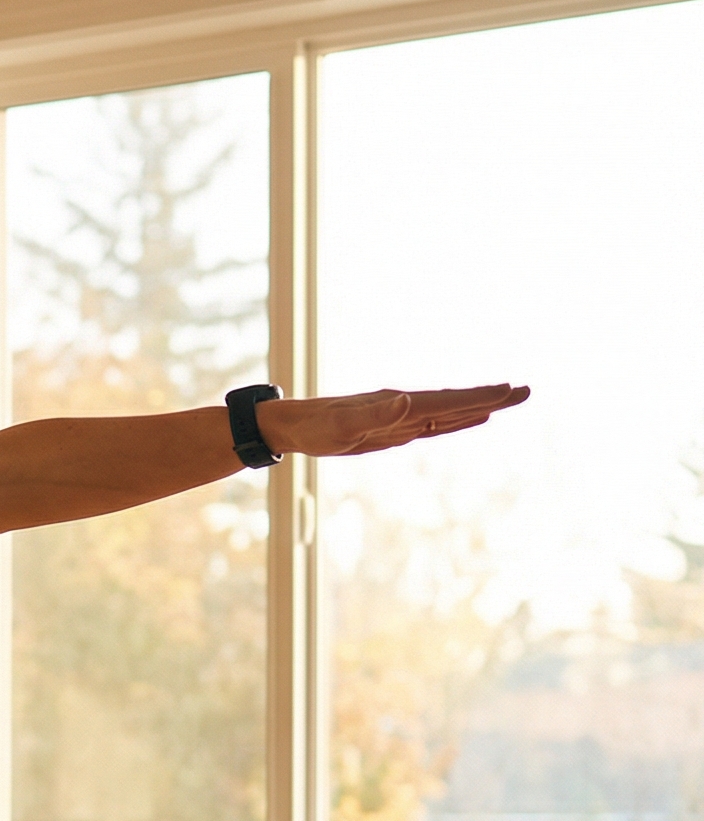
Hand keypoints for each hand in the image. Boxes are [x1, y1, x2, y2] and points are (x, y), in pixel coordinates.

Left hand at [260, 384, 528, 457]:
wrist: (294, 425)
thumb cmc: (316, 426)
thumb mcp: (344, 425)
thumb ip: (377, 414)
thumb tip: (409, 400)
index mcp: (399, 404)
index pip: (447, 401)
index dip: (478, 398)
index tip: (509, 391)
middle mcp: (406, 406)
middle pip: (456, 403)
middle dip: (490, 398)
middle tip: (526, 392)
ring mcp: (402, 417)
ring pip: (448, 413)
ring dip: (478, 408)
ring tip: (508, 401)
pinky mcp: (393, 429)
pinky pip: (432, 425)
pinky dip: (454, 421)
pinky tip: (470, 419)